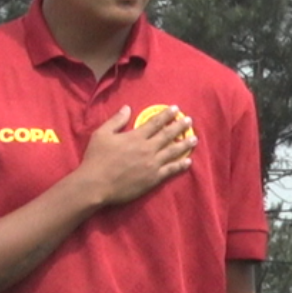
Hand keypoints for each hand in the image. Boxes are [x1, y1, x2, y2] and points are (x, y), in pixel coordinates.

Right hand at [78, 105, 196, 205]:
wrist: (96, 184)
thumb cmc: (96, 158)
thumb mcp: (101, 134)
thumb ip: (116, 121)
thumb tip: (127, 108)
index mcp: (136, 137)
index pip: (155, 123)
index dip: (167, 115)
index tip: (176, 109)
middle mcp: (147, 149)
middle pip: (168, 135)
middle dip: (180, 126)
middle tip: (190, 120)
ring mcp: (152, 164)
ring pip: (173, 152)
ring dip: (185, 144)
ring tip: (195, 138)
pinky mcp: (154, 178)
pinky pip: (171, 170)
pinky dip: (181, 165)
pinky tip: (188, 161)